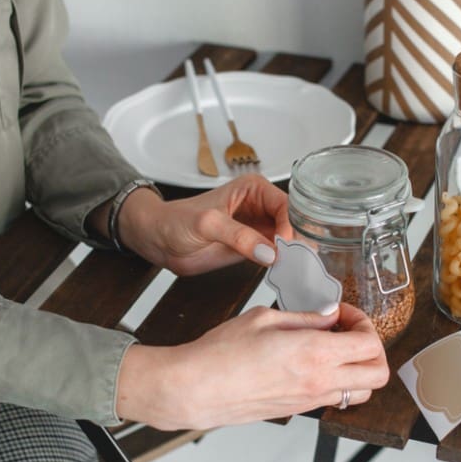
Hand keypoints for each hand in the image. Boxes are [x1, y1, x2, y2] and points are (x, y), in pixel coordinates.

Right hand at [115, 303, 388, 429]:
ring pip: (361, 392)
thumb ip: (305, 318)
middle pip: (378, 374)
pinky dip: (336, 381)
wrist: (196, 389)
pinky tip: (312, 363)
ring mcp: (310, 400)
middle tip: (349, 332)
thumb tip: (329, 315)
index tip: (343, 314)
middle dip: (372, 349)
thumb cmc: (221, 353)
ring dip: (358, 369)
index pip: (370, 344)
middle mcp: (319, 382)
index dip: (363, 323)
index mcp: (314, 354)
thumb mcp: (265, 318)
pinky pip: (335, 399)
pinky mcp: (298, 410)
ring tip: (333, 349)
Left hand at [116, 174, 291, 275]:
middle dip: (299, 240)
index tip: (287, 245)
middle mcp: (261, 206)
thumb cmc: (176, 221)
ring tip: (297, 268)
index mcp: (253, 189)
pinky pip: (276, 255)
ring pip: (289, 240)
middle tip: (301, 260)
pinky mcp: (254, 247)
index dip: (291, 225)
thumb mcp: (207, 224)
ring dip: (294, 254)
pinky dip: (284, 264)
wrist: (159, 240)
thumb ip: (238, 236)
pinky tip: (287, 272)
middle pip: (294, 222)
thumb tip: (267, 251)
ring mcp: (259, 228)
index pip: (286, 205)